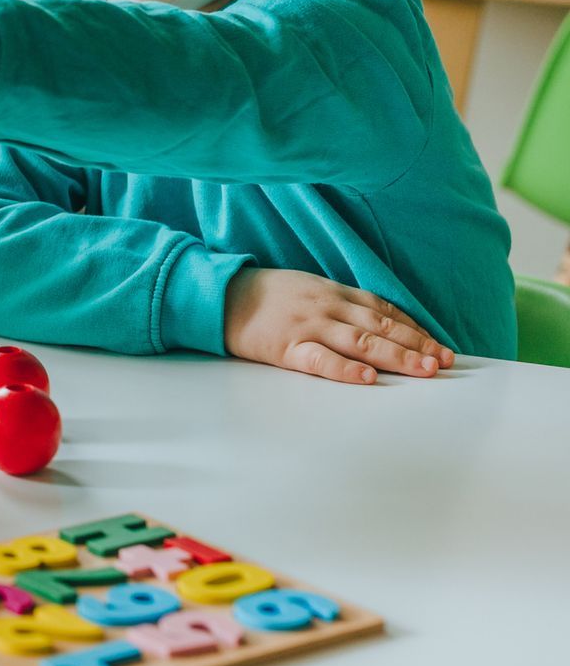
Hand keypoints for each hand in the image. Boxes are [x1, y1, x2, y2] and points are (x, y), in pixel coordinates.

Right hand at [223, 268, 454, 383]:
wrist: (221, 295)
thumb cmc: (266, 295)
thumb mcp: (308, 288)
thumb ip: (340, 303)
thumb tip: (376, 322)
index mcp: (333, 293)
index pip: (384, 311)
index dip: (415, 330)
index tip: (440, 347)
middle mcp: (327, 308)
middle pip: (380, 328)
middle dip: (416, 345)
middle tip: (444, 362)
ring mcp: (308, 327)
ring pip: (361, 342)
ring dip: (396, 357)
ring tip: (423, 370)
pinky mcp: (286, 348)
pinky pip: (320, 359)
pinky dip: (345, 369)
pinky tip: (367, 378)